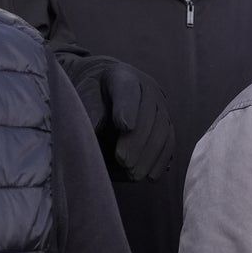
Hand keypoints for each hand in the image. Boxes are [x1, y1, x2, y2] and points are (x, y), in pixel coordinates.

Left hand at [70, 56, 175, 180]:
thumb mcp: (81, 94)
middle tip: (124, 162)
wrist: (106, 85)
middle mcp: (148, 88)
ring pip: (162, 130)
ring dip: (150, 155)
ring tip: (134, 175)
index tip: (123, 126)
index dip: (127, 107)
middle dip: (138, 140)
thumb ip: (86, 110)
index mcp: (122, 75)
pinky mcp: (167, 123)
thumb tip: (88, 132)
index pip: (127, 88)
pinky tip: (150, 177)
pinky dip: (161, 160)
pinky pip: (170, 142)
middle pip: (149, 114)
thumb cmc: (89, 93)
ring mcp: (161, 106)